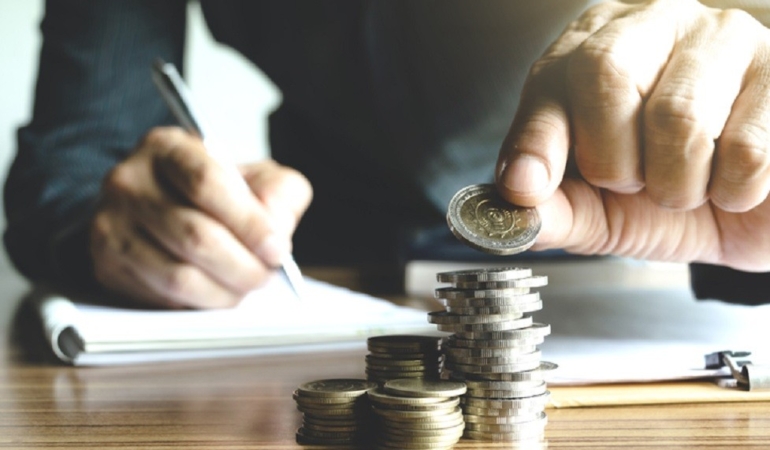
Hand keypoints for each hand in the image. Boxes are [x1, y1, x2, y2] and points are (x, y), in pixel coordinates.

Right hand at [89, 127, 311, 307]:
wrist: (165, 208)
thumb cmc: (216, 193)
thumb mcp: (257, 177)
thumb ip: (279, 192)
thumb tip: (276, 226)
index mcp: (167, 148)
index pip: (207, 182)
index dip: (249, 222)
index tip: (277, 248)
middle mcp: (129, 181)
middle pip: (194, 235)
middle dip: (243, 265)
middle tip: (267, 274)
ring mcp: (111, 224)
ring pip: (177, 275)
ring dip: (224, 290)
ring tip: (246, 284)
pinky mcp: (107, 265)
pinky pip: (162, 298)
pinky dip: (200, 303)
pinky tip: (218, 290)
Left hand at [496, 0, 769, 271]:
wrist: (751, 211)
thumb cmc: (667, 196)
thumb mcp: (599, 208)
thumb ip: (554, 207)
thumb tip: (514, 202)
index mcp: (593, 49)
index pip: (552, 82)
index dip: (537, 141)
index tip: (526, 188)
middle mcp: (655, 25)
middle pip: (607, 71)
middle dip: (612, 160)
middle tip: (633, 183)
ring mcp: (725, 37)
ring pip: (678, 116)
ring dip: (676, 187)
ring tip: (687, 186)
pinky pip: (747, 148)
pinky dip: (733, 192)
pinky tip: (733, 183)